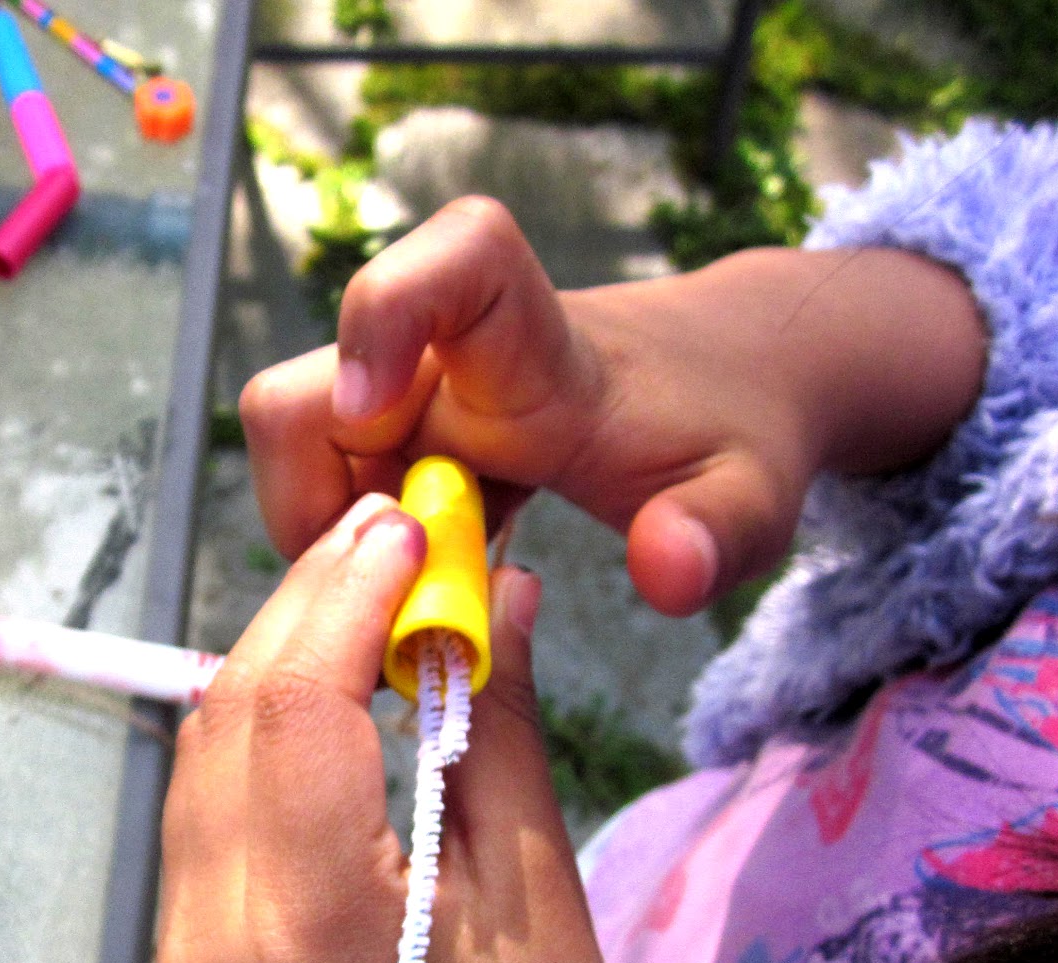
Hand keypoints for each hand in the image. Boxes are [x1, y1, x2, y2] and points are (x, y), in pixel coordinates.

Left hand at [157, 492, 684, 962]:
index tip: (411, 519)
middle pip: (233, 711)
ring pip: (207, 745)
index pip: (295, 705)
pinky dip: (267, 723)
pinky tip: (336, 685)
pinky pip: (210, 799)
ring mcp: (186, 956)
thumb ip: (498, 724)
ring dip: (283, 654)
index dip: (348, 590)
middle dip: (311, 601)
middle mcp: (217, 941)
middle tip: (398, 533)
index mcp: (314, 932)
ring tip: (376, 594)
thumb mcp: (538, 891)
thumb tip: (493, 586)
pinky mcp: (190, 958)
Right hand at [241, 197, 985, 616]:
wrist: (728, 380)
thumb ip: (718, 534)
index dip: (386, 312)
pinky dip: (352, 553)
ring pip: (304, 450)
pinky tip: (417, 596)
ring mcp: (420, 398)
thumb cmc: (735, 428)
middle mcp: (454, 360)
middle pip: (308, 393)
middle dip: (311, 506)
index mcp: (540, 351)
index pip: (459, 259)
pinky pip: (333, 487)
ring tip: (412, 608)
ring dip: (328, 543)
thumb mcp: (753, 499)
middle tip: (386, 599)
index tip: (366, 413)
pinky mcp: (409, 436)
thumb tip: (666, 574)